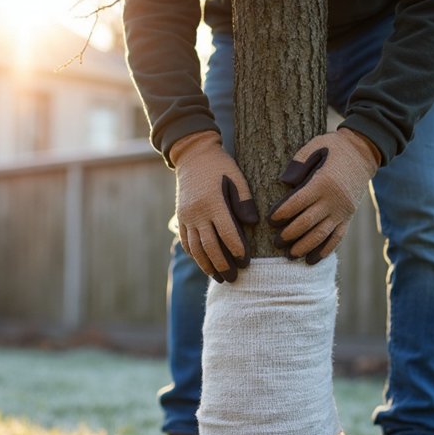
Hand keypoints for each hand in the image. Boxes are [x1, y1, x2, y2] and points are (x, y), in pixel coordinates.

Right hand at [172, 131, 258, 281]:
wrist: (192, 155)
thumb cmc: (220, 166)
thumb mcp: (237, 177)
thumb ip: (245, 200)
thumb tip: (252, 223)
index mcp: (213, 202)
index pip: (226, 233)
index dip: (236, 249)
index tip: (246, 262)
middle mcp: (197, 213)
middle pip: (210, 246)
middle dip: (223, 265)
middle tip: (234, 279)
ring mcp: (186, 217)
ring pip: (196, 248)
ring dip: (207, 266)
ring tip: (219, 278)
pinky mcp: (181, 217)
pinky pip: (186, 242)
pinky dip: (195, 256)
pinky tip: (204, 265)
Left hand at [268, 128, 380, 263]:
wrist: (365, 153)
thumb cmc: (335, 148)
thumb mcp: (316, 145)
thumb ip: (299, 162)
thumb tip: (284, 182)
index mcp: (323, 182)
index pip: (298, 202)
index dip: (282, 213)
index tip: (270, 220)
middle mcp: (333, 200)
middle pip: (308, 222)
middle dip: (290, 234)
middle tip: (276, 242)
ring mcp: (342, 211)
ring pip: (322, 234)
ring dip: (304, 246)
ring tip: (290, 255)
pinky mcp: (348, 217)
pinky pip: (337, 237)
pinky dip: (324, 250)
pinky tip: (311, 260)